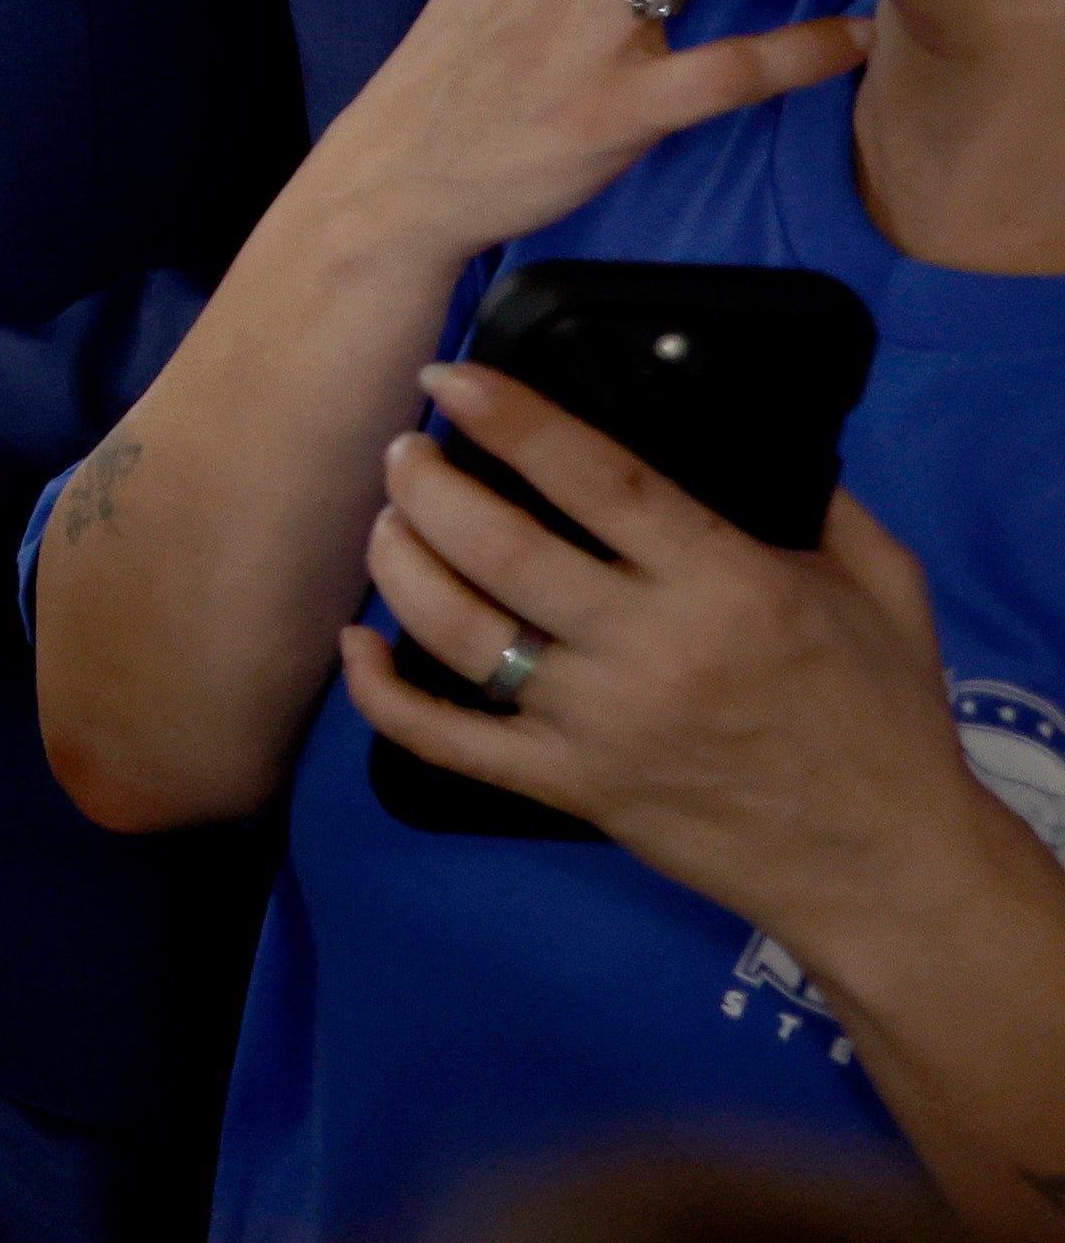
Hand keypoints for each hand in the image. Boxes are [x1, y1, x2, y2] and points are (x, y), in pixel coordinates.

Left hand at [346, 363, 1023, 982]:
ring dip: (399, 564)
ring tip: (387, 521)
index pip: (595, 479)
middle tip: (405, 451)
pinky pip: (446, 740)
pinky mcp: (568, 788)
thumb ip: (820, 501)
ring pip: (456, 630)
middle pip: (497, 546)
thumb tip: (748, 436)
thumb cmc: (885, 719)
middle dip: (427, 484)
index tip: (451, 378)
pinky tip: (357, 645)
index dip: (511, 419)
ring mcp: (597, 724)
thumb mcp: (883, 585)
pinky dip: (383, 693)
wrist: (886, 865)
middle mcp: (648, 648)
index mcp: (725, 583)